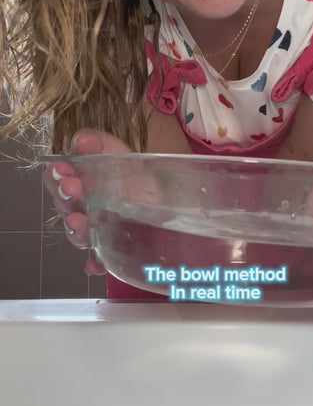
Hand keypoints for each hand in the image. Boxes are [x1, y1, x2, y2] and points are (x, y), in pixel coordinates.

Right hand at [44, 129, 132, 274]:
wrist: (164, 200)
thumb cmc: (135, 175)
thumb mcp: (116, 152)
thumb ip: (96, 143)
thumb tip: (81, 141)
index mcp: (79, 182)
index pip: (56, 178)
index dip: (56, 174)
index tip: (62, 169)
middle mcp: (81, 208)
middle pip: (64, 206)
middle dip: (66, 197)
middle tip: (72, 188)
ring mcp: (94, 230)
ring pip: (77, 233)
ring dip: (76, 229)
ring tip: (79, 222)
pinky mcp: (109, 249)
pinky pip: (99, 260)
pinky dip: (96, 263)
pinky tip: (96, 264)